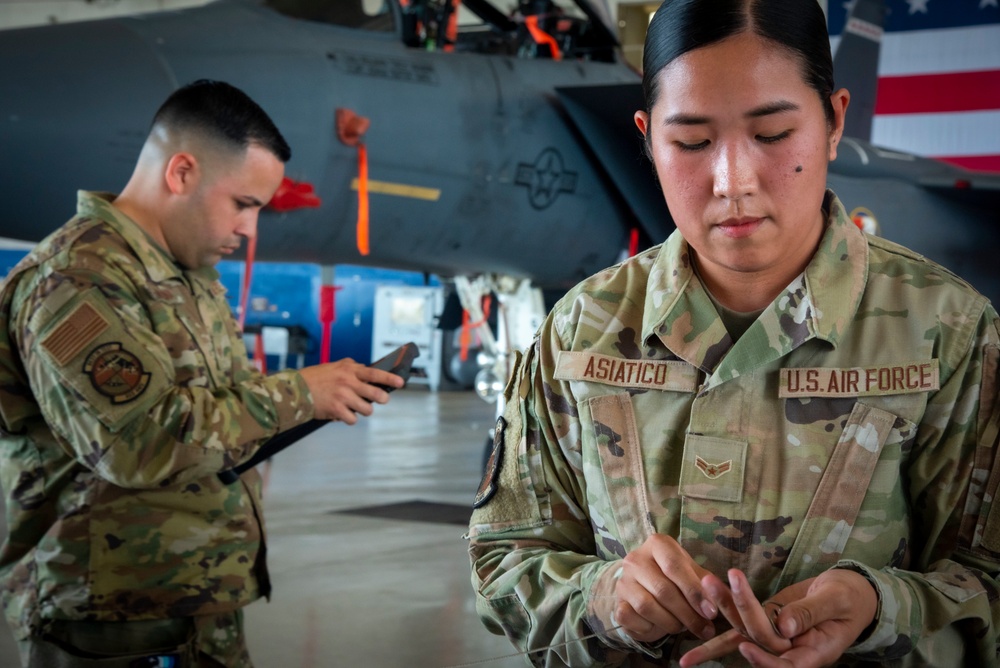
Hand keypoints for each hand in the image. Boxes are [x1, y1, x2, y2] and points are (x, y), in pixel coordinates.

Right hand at [298, 358, 404, 423]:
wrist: (294, 390)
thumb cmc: (316, 378)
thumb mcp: (334, 367)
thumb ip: (352, 368)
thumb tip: (369, 370)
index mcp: (349, 369)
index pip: (375, 373)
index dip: (390, 378)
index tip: (401, 382)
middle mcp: (347, 382)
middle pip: (376, 394)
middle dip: (382, 399)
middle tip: (381, 400)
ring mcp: (342, 396)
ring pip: (367, 410)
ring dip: (363, 410)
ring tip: (354, 407)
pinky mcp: (336, 410)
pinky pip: (353, 420)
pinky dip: (349, 419)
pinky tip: (341, 413)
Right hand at [614, 534, 718, 643]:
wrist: (644, 589)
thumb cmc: (675, 579)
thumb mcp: (693, 575)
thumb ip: (708, 585)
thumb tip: (723, 597)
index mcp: (658, 544)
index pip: (675, 566)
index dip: (694, 591)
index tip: (710, 612)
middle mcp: (636, 558)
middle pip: (663, 590)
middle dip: (688, 614)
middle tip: (705, 629)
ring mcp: (623, 580)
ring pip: (647, 607)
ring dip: (671, 623)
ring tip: (684, 627)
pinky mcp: (616, 603)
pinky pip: (632, 619)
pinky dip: (650, 628)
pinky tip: (659, 627)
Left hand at [680, 568, 877, 667]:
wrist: (849, 593)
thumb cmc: (850, 598)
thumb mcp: (837, 602)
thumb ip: (812, 613)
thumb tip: (785, 626)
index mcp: (814, 653)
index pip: (786, 665)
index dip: (765, 660)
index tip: (746, 647)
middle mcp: (790, 649)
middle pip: (759, 637)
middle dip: (737, 610)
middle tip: (716, 583)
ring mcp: (776, 636)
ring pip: (745, 627)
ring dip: (724, 606)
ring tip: (706, 583)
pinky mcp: (766, 620)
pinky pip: (742, 619)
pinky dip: (723, 609)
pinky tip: (699, 610)